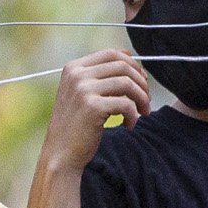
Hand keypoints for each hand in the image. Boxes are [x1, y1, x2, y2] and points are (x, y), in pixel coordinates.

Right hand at [40, 50, 149, 170]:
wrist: (60, 154)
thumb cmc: (75, 125)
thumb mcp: (81, 94)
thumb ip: (99, 76)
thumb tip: (131, 60)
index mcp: (73, 68)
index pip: (111, 54)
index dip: (133, 65)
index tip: (142, 81)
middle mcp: (77, 75)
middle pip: (123, 66)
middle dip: (141, 82)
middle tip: (146, 101)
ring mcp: (83, 89)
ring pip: (127, 83)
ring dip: (141, 99)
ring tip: (142, 113)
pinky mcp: (92, 107)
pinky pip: (126, 104)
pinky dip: (133, 115)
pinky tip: (128, 124)